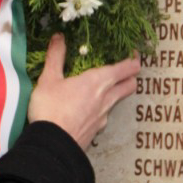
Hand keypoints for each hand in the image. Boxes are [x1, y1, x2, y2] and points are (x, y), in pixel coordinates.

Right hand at [28, 34, 139, 149]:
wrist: (52, 145)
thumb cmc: (51, 108)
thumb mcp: (48, 79)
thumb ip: (55, 57)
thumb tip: (59, 36)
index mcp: (98, 81)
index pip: (127, 68)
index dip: (133, 60)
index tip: (133, 54)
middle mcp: (106, 98)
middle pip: (129, 85)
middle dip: (130, 77)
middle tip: (123, 71)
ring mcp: (103, 117)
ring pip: (117, 101)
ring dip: (115, 94)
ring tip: (102, 90)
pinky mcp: (96, 131)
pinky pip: (104, 116)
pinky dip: (100, 110)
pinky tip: (87, 111)